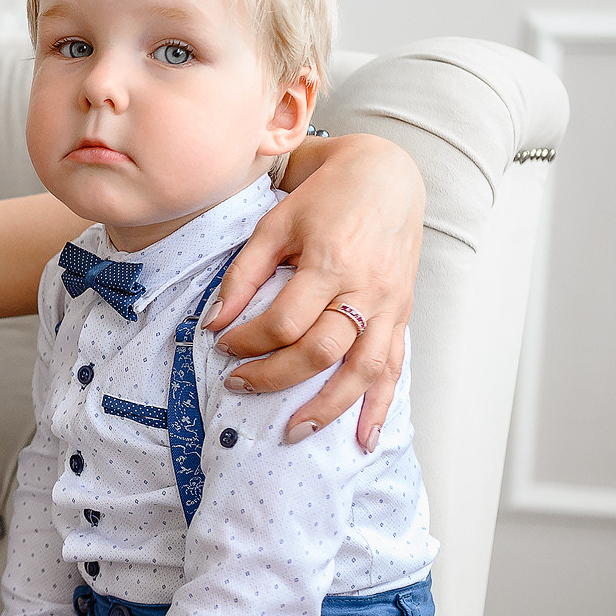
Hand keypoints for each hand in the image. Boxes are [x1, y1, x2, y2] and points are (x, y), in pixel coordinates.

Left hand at [207, 134, 423, 449]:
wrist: (386, 177)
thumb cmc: (325, 198)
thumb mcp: (275, 224)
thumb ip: (243, 274)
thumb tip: (213, 322)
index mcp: (330, 262)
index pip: (284, 321)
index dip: (248, 341)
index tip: (223, 344)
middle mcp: (365, 289)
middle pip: (321, 351)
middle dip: (276, 376)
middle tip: (239, 385)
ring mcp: (390, 305)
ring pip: (362, 369)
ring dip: (329, 407)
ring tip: (296, 431)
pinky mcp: (402, 314)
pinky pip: (394, 366)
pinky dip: (380, 405)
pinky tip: (364, 438)